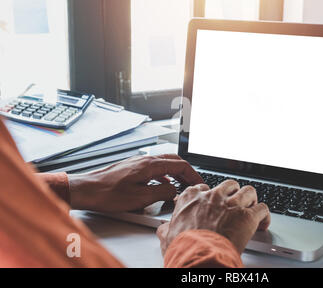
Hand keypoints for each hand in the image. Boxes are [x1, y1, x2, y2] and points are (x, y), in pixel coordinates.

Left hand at [67, 154, 202, 211]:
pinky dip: (164, 175)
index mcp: (149, 165)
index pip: (179, 165)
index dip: (192, 174)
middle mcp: (145, 160)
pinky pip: (154, 168)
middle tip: (194, 183)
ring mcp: (137, 163)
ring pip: (164, 163)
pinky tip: (162, 185)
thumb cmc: (107, 194)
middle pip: (173, 161)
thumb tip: (174, 191)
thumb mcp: (140, 198)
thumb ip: (162, 193)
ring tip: (182, 184)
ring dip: (176, 173)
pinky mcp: (132, 168)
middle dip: (186, 172)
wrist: (86, 190)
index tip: (198, 183)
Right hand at [157, 179, 270, 254]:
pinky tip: (262, 222)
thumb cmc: (183, 246)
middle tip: (234, 205)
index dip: (211, 195)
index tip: (213, 202)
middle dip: (234, 194)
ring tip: (251, 209)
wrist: (198, 256)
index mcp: (192, 197)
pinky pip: (262, 208)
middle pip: (229, 185)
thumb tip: (162, 229)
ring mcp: (231, 204)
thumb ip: (166, 229)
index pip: (204, 187)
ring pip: (248, 191)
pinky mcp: (247, 216)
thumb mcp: (168, 236)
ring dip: (251, 200)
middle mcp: (213, 196)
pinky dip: (264, 215)